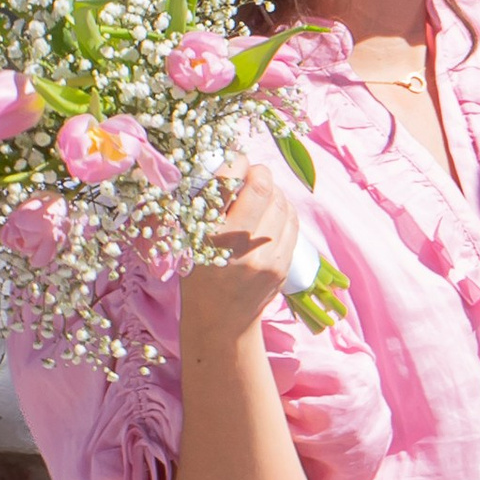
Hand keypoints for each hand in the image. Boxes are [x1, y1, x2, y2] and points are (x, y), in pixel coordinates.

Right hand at [178, 151, 300, 355]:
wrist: (221, 319)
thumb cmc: (198, 273)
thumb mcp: (188, 239)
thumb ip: (202, 205)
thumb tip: (224, 162)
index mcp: (208, 237)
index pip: (227, 183)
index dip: (235, 162)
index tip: (234, 159)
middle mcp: (239, 247)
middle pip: (263, 188)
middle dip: (258, 172)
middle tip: (250, 173)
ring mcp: (266, 258)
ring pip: (281, 202)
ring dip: (272, 190)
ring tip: (259, 193)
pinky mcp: (283, 265)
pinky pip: (292, 222)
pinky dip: (283, 208)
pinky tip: (271, 210)